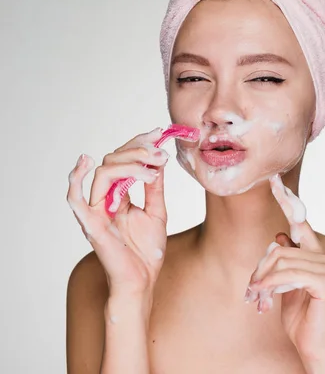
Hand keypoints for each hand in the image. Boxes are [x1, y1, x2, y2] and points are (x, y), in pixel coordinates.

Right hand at [66, 128, 169, 297]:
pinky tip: (86, 163)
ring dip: (129, 163)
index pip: (124, 161)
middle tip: (160, 152)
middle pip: (113, 161)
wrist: (143, 280)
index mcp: (119, 195)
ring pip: (103, 173)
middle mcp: (105, 199)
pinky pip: (75, 198)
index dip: (140, 144)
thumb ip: (154, 187)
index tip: (160, 133)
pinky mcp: (91, 224)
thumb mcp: (156, 211)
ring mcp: (96, 210)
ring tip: (153, 166)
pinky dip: (75, 179)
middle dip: (138, 151)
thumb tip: (158, 160)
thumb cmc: (147, 251)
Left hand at [245, 174, 324, 368]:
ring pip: (281, 261)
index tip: (274, 181)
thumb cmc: (299, 318)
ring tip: (257, 298)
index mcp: (316, 255)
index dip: (287, 201)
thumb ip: (283, 262)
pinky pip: (289, 275)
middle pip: (279, 249)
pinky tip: (267, 298)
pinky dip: (272, 286)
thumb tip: (280, 236)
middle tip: (252, 290)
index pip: (300, 223)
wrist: (312, 346)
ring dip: (263, 281)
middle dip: (260, 270)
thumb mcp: (284, 285)